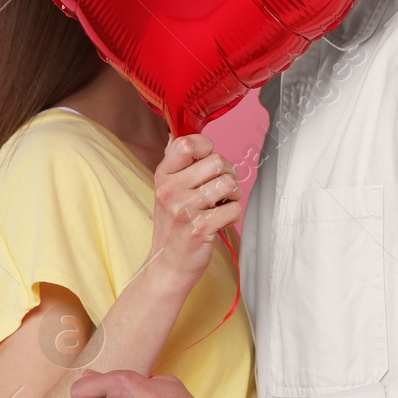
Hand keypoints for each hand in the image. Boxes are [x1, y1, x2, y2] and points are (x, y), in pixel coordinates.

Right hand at [149, 134, 240, 289]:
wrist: (168, 265)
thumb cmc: (174, 224)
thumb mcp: (166, 189)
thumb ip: (175, 162)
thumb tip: (175, 132)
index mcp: (163, 175)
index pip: (187, 143)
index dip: (207, 148)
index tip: (208, 163)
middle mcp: (170, 189)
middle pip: (217, 161)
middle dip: (227, 174)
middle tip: (220, 190)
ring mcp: (184, 209)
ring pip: (228, 183)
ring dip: (233, 195)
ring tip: (221, 205)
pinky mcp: (199, 228)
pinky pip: (233, 209)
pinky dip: (233, 215)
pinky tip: (220, 221)